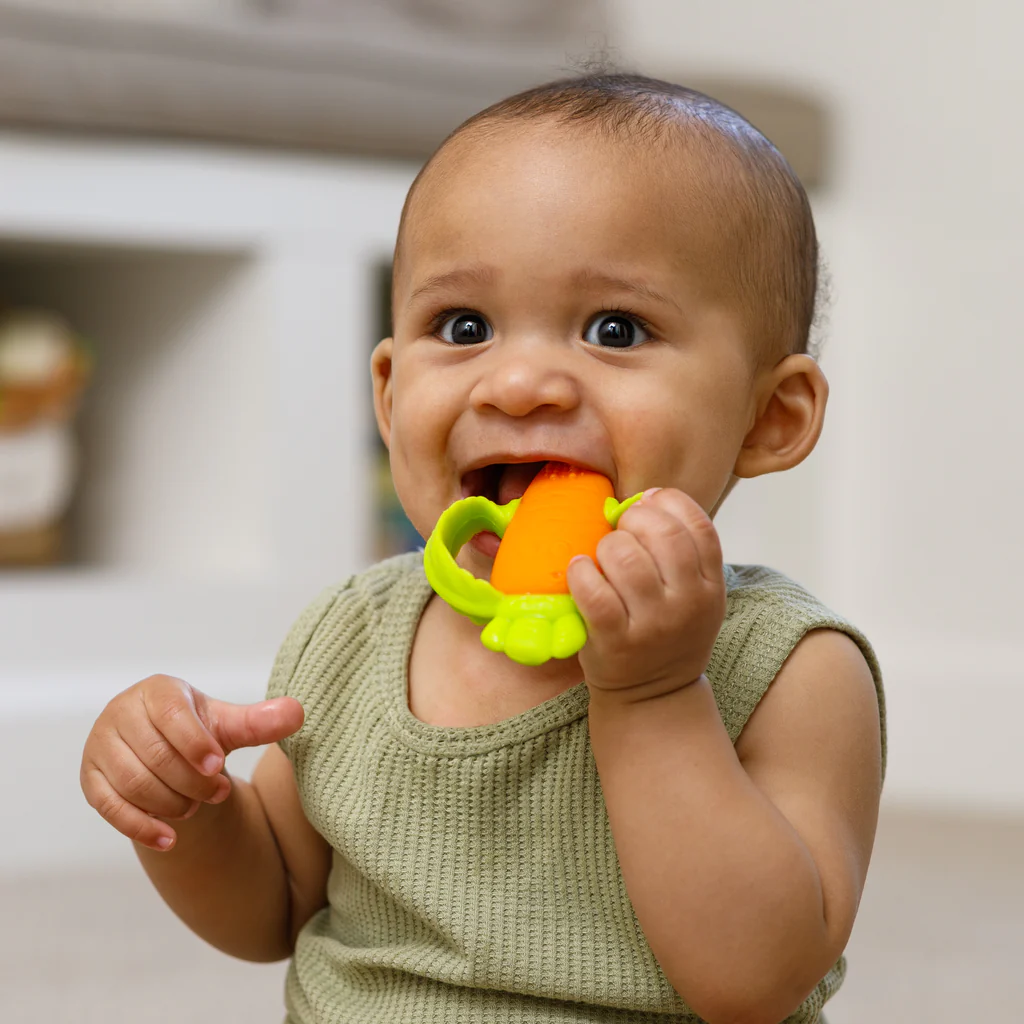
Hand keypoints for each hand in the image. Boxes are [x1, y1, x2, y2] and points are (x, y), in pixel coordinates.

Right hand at [81, 674, 302, 851]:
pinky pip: (109, 808)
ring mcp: (101, 746)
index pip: (172, 716)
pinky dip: (141, 826)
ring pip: (133, 783)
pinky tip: (170, 840)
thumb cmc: (199, 731)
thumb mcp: (229, 725)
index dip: (196, 744)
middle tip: (218, 794)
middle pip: (155, 755)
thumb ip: (259, 722)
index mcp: (158, 691)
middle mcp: (122, 713)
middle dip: (190, 782)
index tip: (218, 767)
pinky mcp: (91, 779)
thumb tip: (297, 713)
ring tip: (196, 807)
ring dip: (170, 802)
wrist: (167, 749)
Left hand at [567, 488, 725, 699]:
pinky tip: (580, 572)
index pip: (699, 524)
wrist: (654, 696)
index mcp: (711, 585)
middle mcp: (689, 603)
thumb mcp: (694, 594)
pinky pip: (594, 593)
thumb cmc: (666, 631)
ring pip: (625, 558)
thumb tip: (645, 498)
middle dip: (633, 520)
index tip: (647, 504)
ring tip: (601, 557)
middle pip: (662, 533)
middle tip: (620, 531)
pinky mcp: (616, 641)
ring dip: (605, 547)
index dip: (668, 502)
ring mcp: (653, 625)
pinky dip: (580, 573)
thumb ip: (681, 550)